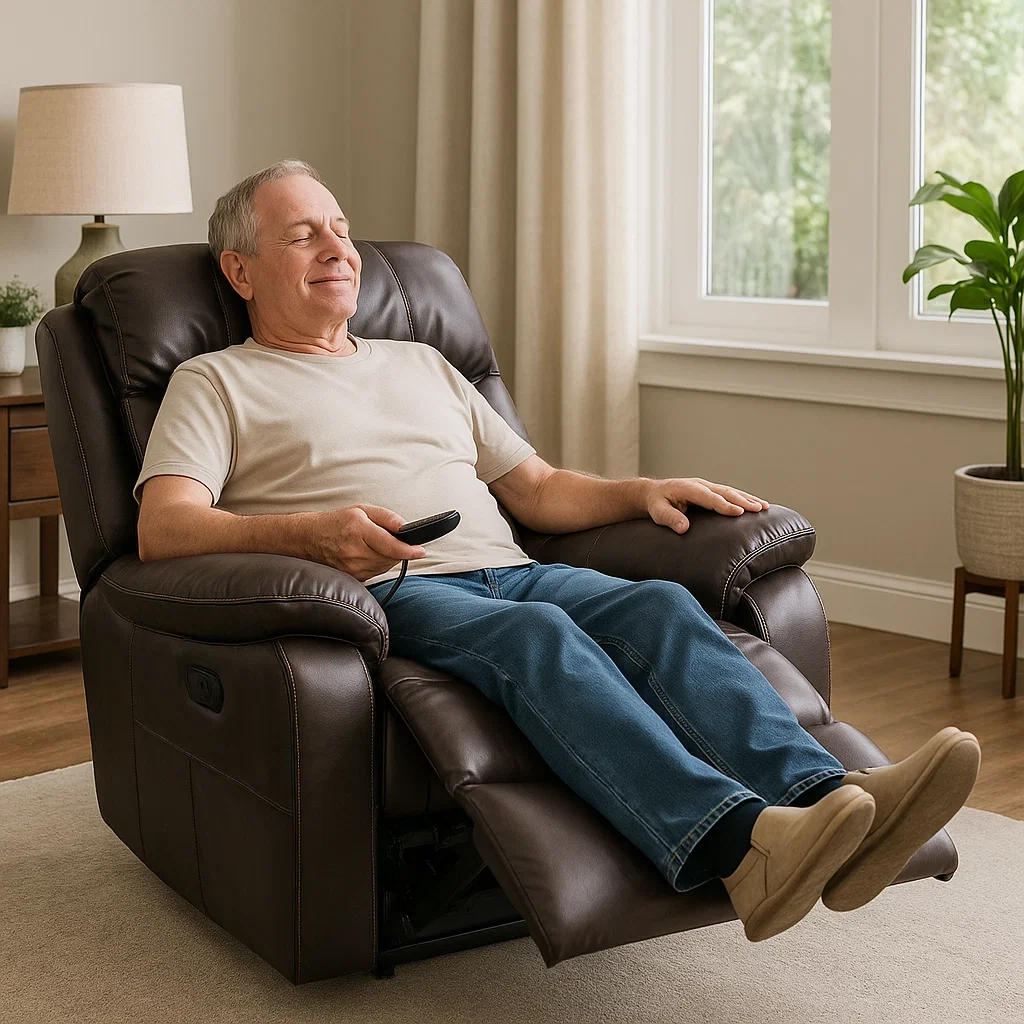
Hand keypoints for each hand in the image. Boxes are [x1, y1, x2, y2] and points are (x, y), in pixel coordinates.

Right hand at [311, 504, 428, 580]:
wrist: (308, 539)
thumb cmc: (336, 522)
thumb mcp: (362, 510)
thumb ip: (387, 517)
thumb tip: (406, 527)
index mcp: (358, 530)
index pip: (391, 546)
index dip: (409, 550)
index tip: (421, 550)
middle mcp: (354, 551)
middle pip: (390, 557)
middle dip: (398, 550)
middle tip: (394, 540)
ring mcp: (351, 567)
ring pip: (384, 566)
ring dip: (389, 557)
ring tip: (376, 545)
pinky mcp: (351, 577)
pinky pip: (375, 572)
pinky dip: (378, 564)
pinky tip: (369, 554)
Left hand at [645, 478, 768, 534]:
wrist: (654, 493)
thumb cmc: (656, 503)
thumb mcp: (658, 512)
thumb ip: (670, 518)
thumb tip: (683, 528)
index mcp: (689, 489)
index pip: (709, 497)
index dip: (724, 505)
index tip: (739, 512)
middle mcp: (701, 485)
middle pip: (725, 492)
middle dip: (743, 500)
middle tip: (760, 508)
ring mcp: (707, 486)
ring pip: (730, 491)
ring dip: (747, 499)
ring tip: (764, 507)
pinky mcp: (711, 491)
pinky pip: (729, 494)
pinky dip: (743, 498)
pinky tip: (755, 505)